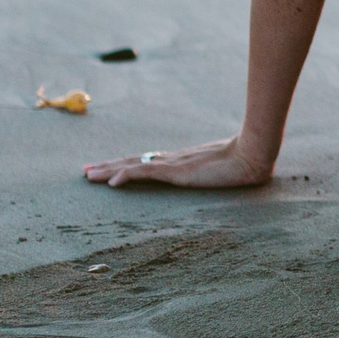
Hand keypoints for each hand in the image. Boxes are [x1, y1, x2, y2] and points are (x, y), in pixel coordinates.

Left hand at [82, 131, 273, 189]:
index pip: (146, 162)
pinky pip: (145, 172)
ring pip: (132, 165)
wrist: (253, 154)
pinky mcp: (176, 170)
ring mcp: (173, 164)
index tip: (108, 169)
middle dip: (108, 167)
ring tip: (88, 176)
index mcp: (181, 161)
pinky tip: (112, 183)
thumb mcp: (223, 171)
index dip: (125, 165)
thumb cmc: (244, 163)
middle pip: (133, 161)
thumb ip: (213, 173)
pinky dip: (126, 175)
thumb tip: (216, 179)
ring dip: (109, 171)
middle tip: (85, 171)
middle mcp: (172, 159)